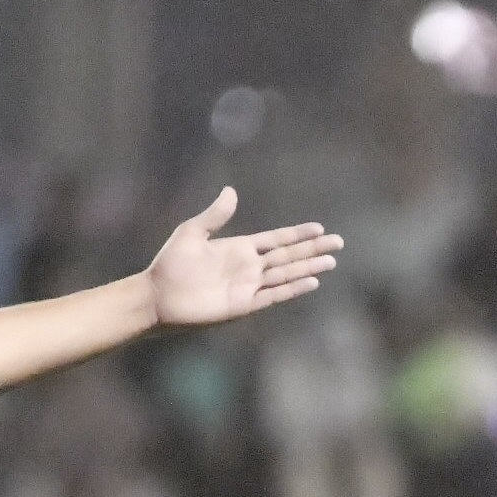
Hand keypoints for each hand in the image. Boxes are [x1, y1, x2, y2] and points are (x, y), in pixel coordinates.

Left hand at [145, 188, 341, 327]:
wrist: (158, 296)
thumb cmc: (170, 265)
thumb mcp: (192, 232)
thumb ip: (215, 215)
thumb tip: (231, 191)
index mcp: (239, 248)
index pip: (276, 240)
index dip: (298, 234)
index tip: (319, 228)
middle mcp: (248, 268)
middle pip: (289, 256)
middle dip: (313, 249)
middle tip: (339, 242)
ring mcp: (248, 287)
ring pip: (287, 275)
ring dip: (309, 268)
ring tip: (331, 262)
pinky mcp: (243, 305)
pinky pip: (274, 295)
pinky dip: (293, 289)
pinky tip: (311, 282)